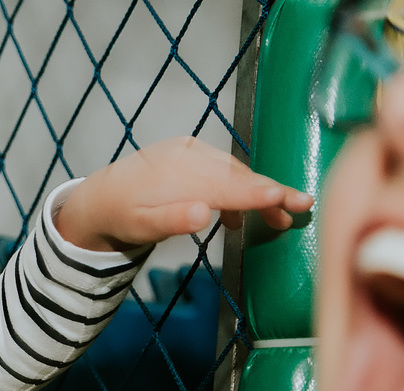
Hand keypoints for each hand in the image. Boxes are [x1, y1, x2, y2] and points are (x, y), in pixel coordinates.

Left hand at [54, 135, 313, 250]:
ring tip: (280, 218)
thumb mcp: (140, 227)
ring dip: (258, 193)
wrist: (101, 197)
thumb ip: (172, 220)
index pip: (228, 187)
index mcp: (178, 175)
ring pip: (234, 172)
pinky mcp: (190, 152)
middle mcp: (188, 156)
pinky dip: (238, 188)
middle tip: (303, 207)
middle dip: (271, 193)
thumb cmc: (122, 217)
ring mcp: (190, 151)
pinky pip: (223, 169)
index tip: (290, 200)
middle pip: (238, 176)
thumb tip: (204, 213)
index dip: (261, 195)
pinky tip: (239, 216)